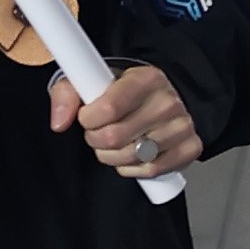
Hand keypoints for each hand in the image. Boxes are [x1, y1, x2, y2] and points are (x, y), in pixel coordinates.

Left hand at [52, 57, 201, 181]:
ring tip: (112, 144)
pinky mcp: (191, 147)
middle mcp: (168, 101)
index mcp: (146, 78)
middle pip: (117, 137)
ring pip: (133, 157)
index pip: (110, 107)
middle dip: (96, 139)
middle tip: (96, 133)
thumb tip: (58, 121)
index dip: (89, 119)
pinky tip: (130, 156)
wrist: (158, 97)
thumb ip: (67, 94)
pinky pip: (153, 170)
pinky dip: (133, 169)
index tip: (86, 117)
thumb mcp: (93, 81)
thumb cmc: (123, 91)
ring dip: (112, 156)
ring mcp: (182, 125)